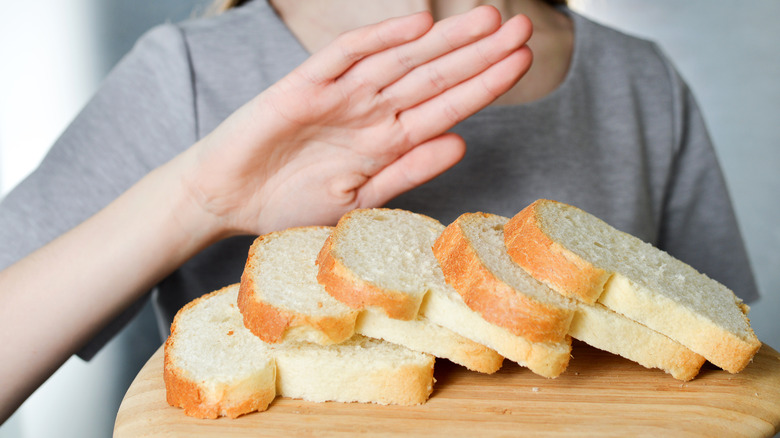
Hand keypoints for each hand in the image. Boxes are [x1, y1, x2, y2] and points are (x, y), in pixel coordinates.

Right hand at [182, 6, 532, 235]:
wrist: (227, 199)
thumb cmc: (289, 203)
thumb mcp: (358, 198)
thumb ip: (408, 171)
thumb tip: (461, 144)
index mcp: (388, 142)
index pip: (447, 107)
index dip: (485, 84)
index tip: (522, 63)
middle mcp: (371, 112)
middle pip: (434, 75)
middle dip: (479, 52)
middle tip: (523, 27)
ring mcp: (340, 95)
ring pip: (401, 60)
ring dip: (444, 40)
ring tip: (487, 19)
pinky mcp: (303, 85)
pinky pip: (345, 56)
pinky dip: (379, 40)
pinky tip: (417, 24)